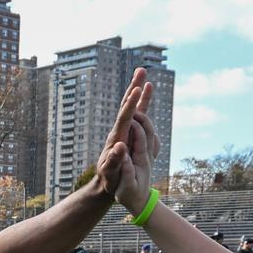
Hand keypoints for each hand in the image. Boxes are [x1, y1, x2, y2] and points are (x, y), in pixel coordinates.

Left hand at [93, 72, 155, 213]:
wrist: (107, 182)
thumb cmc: (109, 179)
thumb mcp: (110, 173)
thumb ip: (114, 161)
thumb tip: (120, 146)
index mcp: (116, 138)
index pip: (124, 117)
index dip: (130, 104)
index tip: (136, 89)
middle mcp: (120, 130)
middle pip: (126, 105)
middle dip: (133, 88)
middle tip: (141, 70)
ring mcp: (124, 130)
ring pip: (131, 106)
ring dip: (137, 89)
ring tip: (143, 72)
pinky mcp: (129, 132)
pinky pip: (137, 113)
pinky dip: (141, 101)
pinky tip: (145, 92)